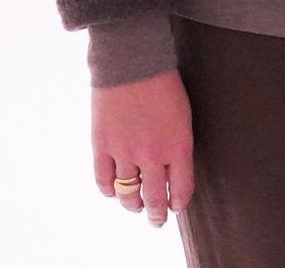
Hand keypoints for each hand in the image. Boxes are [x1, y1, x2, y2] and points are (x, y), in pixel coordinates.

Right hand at [93, 70, 194, 227]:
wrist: (134, 63)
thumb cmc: (164, 85)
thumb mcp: (183, 116)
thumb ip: (178, 145)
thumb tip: (173, 169)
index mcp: (178, 146)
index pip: (181, 189)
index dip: (178, 203)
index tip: (176, 208)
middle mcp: (152, 154)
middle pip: (154, 197)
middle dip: (156, 214)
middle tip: (157, 220)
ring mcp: (124, 152)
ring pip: (127, 193)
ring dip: (132, 205)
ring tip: (135, 207)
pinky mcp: (101, 145)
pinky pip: (103, 180)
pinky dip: (108, 190)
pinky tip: (113, 191)